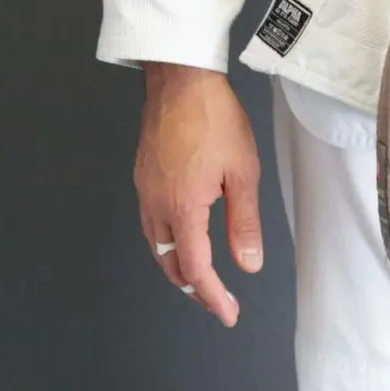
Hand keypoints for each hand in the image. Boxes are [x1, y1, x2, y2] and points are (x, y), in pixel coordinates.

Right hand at [133, 63, 263, 327]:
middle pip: (167, 260)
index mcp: (183, 206)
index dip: (212, 296)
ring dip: (175, 263)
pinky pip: (149, 219)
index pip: (195, 266)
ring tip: (199, 274)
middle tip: (217, 300)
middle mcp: (156, 201)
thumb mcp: (243, 172)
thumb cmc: (213, 117)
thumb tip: (247, 264)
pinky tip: (180, 233)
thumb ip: (244, 223)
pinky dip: (165, 238)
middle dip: (192, 286)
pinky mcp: (142, 171)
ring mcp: (145, 185)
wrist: (180, 77)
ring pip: (154, 241)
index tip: (227, 313)